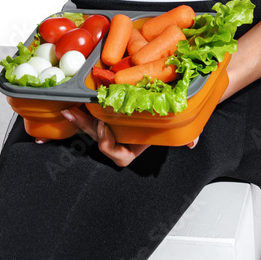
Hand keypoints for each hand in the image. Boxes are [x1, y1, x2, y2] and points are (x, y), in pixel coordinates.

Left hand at [32, 103, 200, 159]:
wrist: (166, 103)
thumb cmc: (170, 116)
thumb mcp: (181, 126)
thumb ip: (188, 135)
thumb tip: (193, 144)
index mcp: (135, 146)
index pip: (119, 156)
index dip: (109, 145)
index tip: (106, 127)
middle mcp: (121, 139)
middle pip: (99, 140)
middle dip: (87, 128)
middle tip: (79, 113)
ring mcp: (111, 128)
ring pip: (91, 128)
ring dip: (79, 121)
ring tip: (68, 110)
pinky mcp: (105, 113)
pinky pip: (90, 116)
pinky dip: (80, 112)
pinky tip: (68, 105)